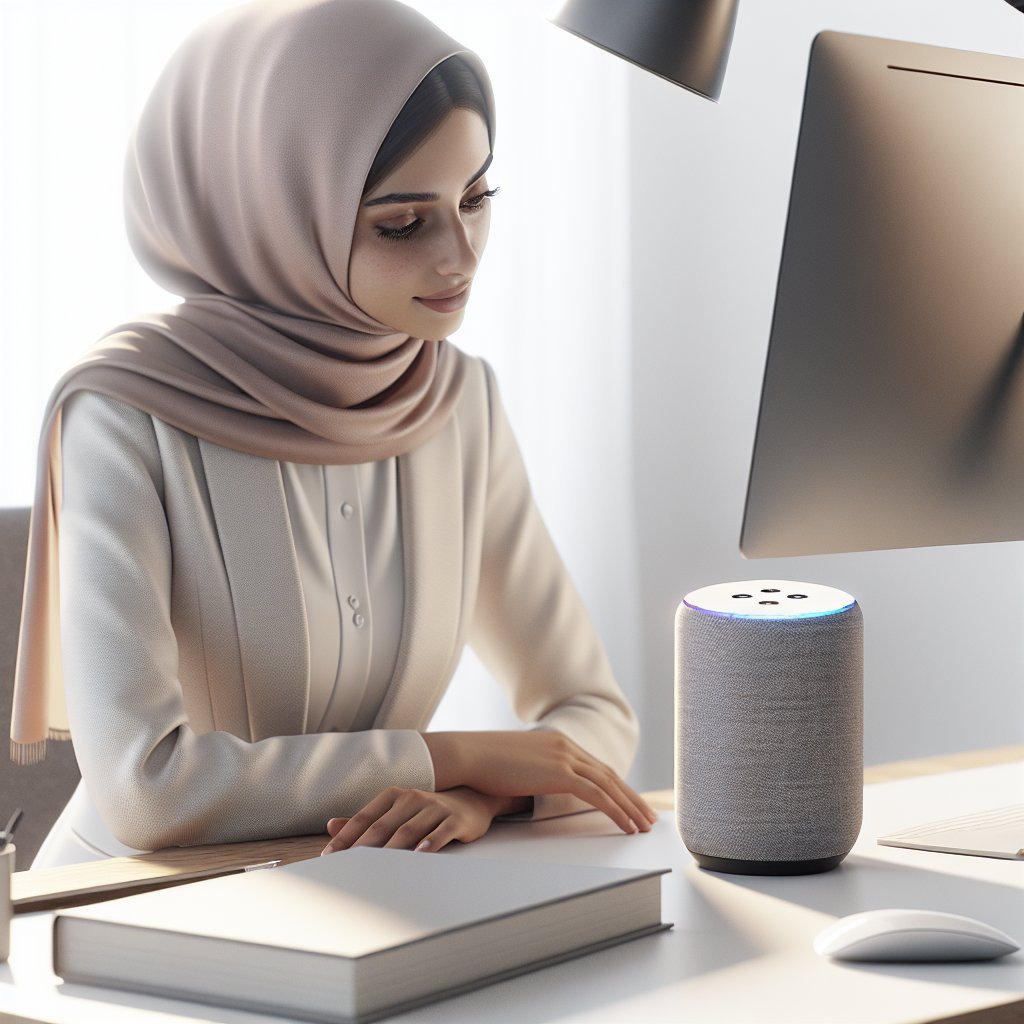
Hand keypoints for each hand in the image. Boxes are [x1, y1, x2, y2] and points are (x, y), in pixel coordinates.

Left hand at [320, 786, 500, 855]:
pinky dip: (430, 843)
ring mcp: (435, 808)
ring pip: (408, 830)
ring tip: (376, 868)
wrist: (471, 800)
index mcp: (394, 796)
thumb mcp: (397, 811)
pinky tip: (420, 853)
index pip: (365, 818)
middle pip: (383, 826)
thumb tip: (331, 825)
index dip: (346, 837)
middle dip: (362, 848)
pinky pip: (441, 832)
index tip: (329, 856)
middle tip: (346, 868)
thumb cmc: (427, 810)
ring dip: (391, 849)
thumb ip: (366, 820)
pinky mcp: (455, 819)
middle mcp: (412, 798)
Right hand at [421, 730, 656, 834]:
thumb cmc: (482, 765)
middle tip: (648, 817)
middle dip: (631, 797)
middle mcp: (566, 746)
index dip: (616, 786)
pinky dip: (616, 811)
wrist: (468, 754)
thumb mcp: (514, 766)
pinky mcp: (560, 772)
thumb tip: (534, 792)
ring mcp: (564, 757)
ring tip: (645, 827)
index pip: (595, 767)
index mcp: (557, 743)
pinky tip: (627, 826)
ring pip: (609, 785)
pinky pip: (597, 795)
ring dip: (630, 807)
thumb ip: (532, 773)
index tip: (629, 802)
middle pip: (609, 774)